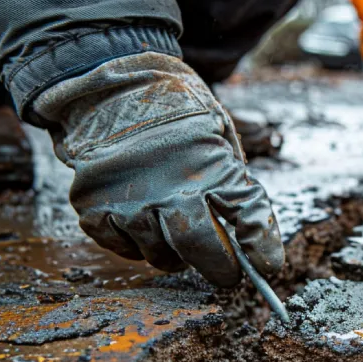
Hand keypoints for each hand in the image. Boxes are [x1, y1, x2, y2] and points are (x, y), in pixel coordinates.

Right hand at [33, 52, 283, 286]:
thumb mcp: (219, 132)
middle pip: (201, 248)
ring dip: (174, 256)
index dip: (263, 246)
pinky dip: (135, 245)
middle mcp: (169, 185)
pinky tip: (143, 225)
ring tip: (179, 240)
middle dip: (220, 268)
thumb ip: (233, 179)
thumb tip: (251, 236)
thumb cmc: (175, 112)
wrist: (112, 86)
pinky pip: (121, 247)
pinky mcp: (93, 207)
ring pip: (159, 254)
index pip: (249, 214)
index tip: (269, 266)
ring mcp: (128, 199)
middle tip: (228, 274)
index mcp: (209, 162)